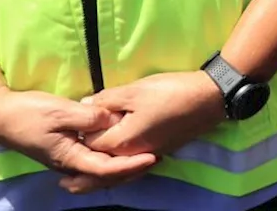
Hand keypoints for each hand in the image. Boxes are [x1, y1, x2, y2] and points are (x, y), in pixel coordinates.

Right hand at [0, 87, 155, 193]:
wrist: (3, 116)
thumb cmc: (30, 113)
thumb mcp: (62, 111)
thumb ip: (89, 117)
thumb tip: (113, 120)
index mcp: (70, 158)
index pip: (106, 169)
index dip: (130, 165)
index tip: (152, 157)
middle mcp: (71, 164)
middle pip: (106, 176)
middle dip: (132, 171)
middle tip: (157, 157)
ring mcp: (69, 159)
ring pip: (101, 172)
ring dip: (124, 168)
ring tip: (147, 156)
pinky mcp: (69, 151)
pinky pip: (94, 162)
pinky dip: (112, 160)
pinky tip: (124, 149)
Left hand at [68, 71, 224, 192]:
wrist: (210, 98)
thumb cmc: (171, 92)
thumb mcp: (135, 90)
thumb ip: (107, 100)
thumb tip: (85, 106)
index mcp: (122, 141)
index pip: (90, 144)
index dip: (81, 133)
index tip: (76, 124)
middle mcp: (133, 155)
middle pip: (101, 170)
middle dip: (83, 173)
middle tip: (65, 183)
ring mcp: (149, 155)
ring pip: (118, 175)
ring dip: (99, 182)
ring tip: (81, 187)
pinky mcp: (161, 151)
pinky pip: (131, 170)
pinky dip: (118, 175)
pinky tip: (116, 169)